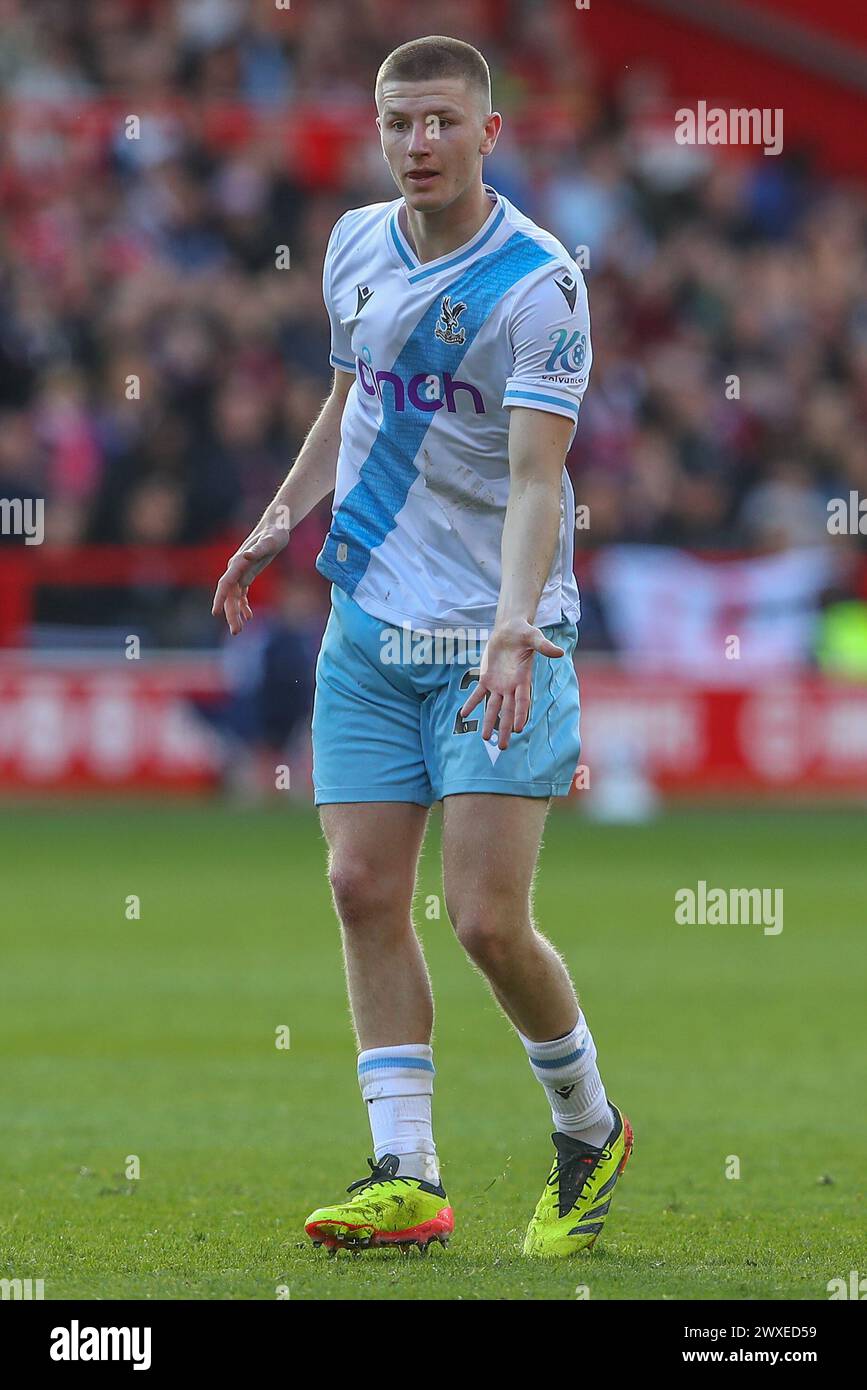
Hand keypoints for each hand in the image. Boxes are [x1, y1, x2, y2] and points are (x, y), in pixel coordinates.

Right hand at [211, 527, 288, 635]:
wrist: (275, 526)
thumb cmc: (274, 533)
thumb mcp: (270, 541)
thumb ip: (258, 549)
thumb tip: (246, 555)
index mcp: (239, 562)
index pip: (226, 583)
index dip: (221, 598)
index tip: (216, 612)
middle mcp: (236, 568)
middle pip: (230, 594)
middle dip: (231, 613)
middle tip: (236, 631)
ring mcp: (241, 572)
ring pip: (234, 596)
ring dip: (236, 613)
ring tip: (239, 629)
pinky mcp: (247, 574)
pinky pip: (241, 593)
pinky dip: (243, 605)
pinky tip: (249, 616)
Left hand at [460, 618, 563, 748]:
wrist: (510, 629)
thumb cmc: (524, 633)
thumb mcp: (534, 637)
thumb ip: (544, 646)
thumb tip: (559, 652)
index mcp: (523, 679)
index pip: (522, 700)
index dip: (520, 714)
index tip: (518, 729)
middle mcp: (511, 686)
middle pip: (508, 711)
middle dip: (505, 728)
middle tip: (503, 747)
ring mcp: (499, 684)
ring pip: (493, 707)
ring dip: (488, 722)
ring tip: (484, 738)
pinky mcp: (487, 678)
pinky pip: (478, 693)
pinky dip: (472, 703)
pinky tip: (464, 713)